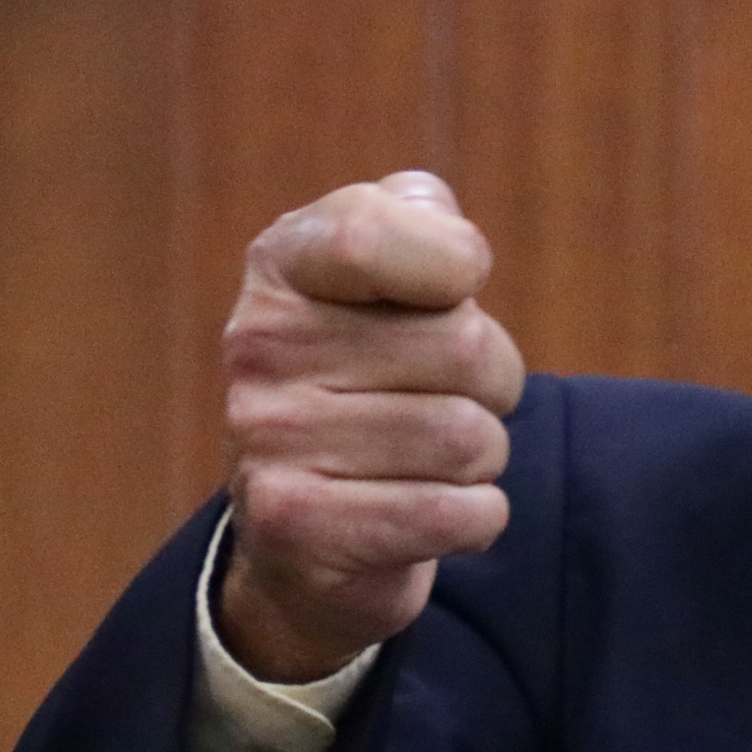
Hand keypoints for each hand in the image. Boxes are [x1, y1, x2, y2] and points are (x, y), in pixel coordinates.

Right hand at [216, 171, 526, 680]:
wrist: (308, 527)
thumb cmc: (375, 376)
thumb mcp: (386, 280)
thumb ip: (419, 220)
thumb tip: (440, 231)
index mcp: (283, 264)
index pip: (370, 233)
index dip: (453, 260)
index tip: (456, 287)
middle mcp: (259, 344)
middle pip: (464, 346)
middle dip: (492, 380)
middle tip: (441, 395)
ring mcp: (268, 440)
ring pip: (468, 438)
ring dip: (480, 456)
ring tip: (426, 457)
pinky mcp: (298, 530)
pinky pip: (458, 514)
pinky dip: (476, 516)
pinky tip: (429, 511)